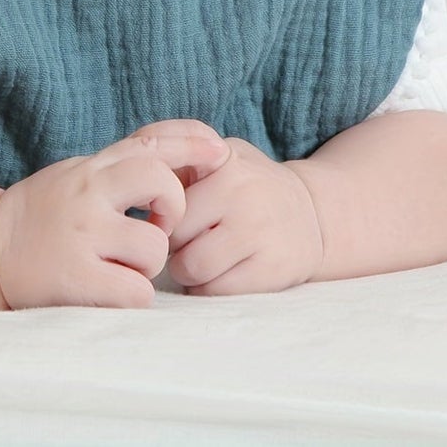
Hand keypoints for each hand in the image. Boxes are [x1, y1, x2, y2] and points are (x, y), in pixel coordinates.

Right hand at [0, 122, 227, 308]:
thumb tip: (185, 149)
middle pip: (163, 185)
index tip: (219, 152)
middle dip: (173, 210)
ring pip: (154, 249)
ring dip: (147, 265)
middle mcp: (89, 192)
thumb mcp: (81, 173)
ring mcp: (83, 234)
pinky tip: (110, 288)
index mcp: (92, 166)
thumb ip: (123, 163)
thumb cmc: (45, 212)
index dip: (192, 142)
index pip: (151, 141)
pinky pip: (137, 291)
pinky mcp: (78, 277)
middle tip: (156, 227)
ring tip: (119, 265)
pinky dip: (132, 295)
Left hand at [166, 137, 323, 294]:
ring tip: (198, 260)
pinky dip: (206, 289)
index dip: (158, 210)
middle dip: (170, 244)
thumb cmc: (247, 184)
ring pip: (190, 266)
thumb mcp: (216, 156)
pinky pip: (215, 291)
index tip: (163, 216)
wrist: (315, 215)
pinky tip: (217, 275)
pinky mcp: (272, 269)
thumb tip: (131, 185)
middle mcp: (242, 192)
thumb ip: (174, 158)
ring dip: (185, 271)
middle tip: (183, 243)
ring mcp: (259, 232)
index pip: (164, 192)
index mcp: (222, 160)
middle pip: (174, 234)